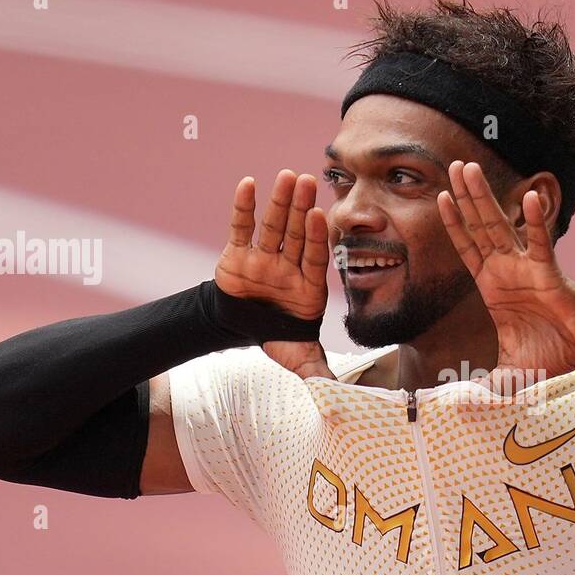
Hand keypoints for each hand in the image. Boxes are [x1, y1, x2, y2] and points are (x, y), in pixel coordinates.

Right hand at [216, 172, 333, 378]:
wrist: (242, 329)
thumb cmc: (277, 337)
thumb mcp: (298, 357)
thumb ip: (317, 372)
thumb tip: (337, 397)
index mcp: (308, 286)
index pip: (315, 257)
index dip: (317, 238)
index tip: (320, 216)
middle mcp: (288, 266)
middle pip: (297, 234)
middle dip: (301, 209)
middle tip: (308, 181)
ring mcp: (264, 258)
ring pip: (273, 225)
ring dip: (278, 202)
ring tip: (286, 176)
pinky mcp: (238, 254)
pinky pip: (241, 227)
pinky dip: (243, 207)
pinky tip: (248, 184)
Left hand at [437, 161, 574, 392]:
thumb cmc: (552, 355)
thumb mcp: (507, 376)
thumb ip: (482, 391)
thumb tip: (457, 410)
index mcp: (494, 287)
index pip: (467, 250)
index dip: (453, 226)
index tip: (439, 199)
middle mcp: (507, 271)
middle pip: (478, 227)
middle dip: (464, 198)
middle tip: (450, 165)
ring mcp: (526, 268)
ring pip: (499, 225)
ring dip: (483, 198)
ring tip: (468, 169)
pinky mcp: (549, 273)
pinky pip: (541, 242)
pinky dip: (535, 221)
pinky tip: (530, 197)